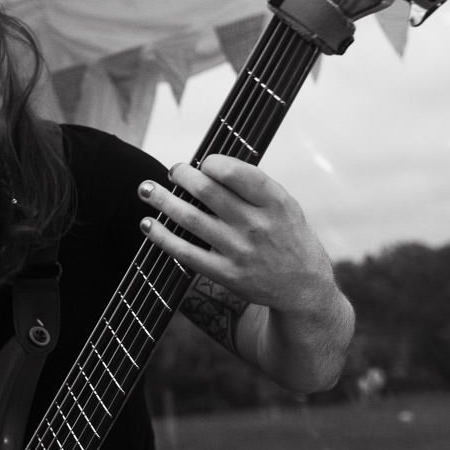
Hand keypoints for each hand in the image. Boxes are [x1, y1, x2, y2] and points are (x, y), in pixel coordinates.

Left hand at [137, 154, 336, 312]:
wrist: (303, 287)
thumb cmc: (288, 236)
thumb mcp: (286, 205)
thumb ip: (254, 186)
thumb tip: (208, 165)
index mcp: (274, 202)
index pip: (236, 172)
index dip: (212, 162)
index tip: (203, 163)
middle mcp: (257, 225)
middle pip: (207, 191)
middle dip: (182, 175)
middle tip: (173, 171)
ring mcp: (239, 250)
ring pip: (190, 218)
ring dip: (162, 200)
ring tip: (146, 189)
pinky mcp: (226, 274)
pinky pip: (186, 252)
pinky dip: (162, 237)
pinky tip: (148, 225)